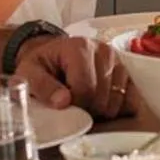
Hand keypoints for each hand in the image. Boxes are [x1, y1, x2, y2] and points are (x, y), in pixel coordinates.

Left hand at [15, 35, 137, 119]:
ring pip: (116, 101)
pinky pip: (129, 100)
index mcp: (79, 48)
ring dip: (100, 111)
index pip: (85, 89)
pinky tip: (99, 105)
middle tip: (72, 107)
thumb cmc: (42, 65)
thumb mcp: (29, 73)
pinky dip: (115, 108)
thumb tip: (63, 102)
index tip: (64, 107)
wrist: (53, 55)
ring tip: (84, 103)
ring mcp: (118, 61)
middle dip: (87, 110)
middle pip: (102, 97)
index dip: (74, 106)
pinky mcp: (126, 72)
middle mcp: (103, 51)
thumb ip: (42, 86)